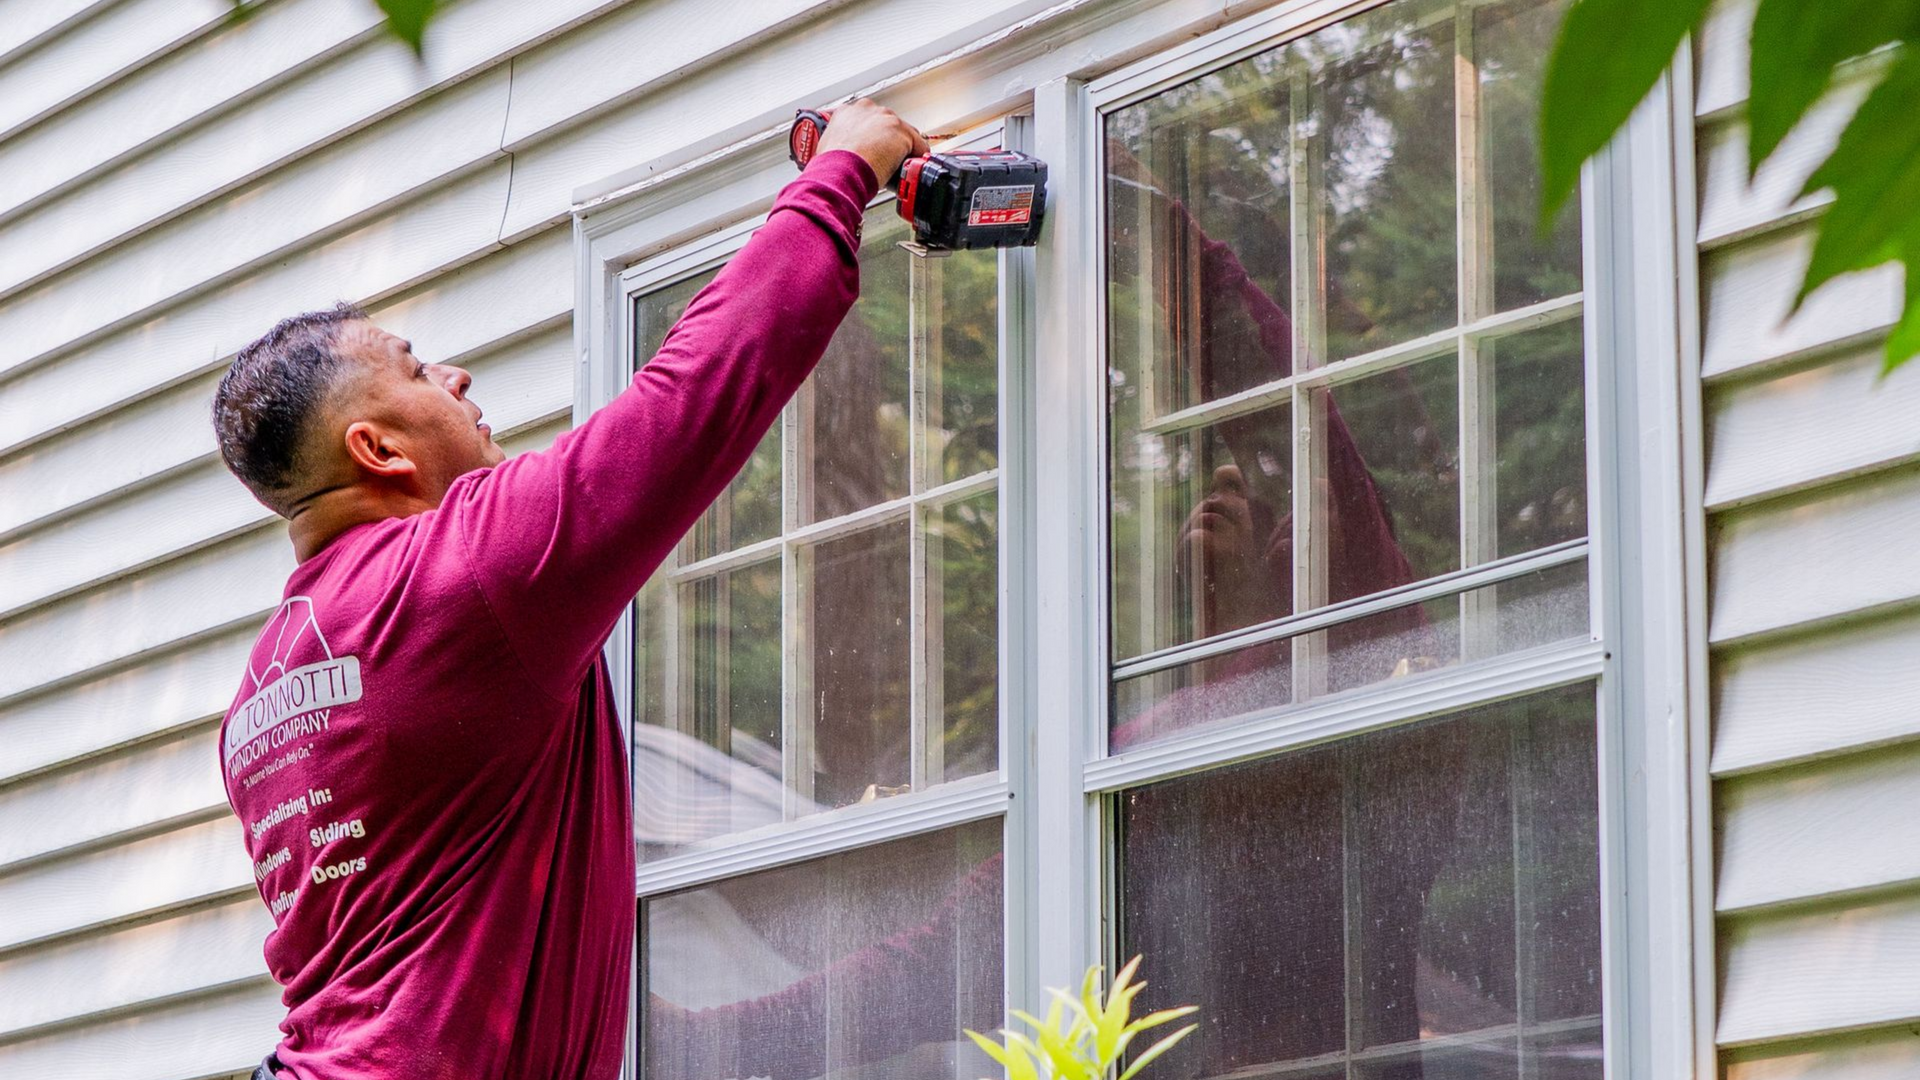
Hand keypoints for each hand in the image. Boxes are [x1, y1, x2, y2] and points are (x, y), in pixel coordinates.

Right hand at [814, 98, 928, 186]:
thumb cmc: (831, 166)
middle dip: (889, 142)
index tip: (873, 150)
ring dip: (902, 150)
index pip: (868, 121)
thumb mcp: (828, 149)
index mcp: (846, 112)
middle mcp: (867, 109)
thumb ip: (839, 144)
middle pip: (888, 125)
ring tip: (895, 167)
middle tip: (884, 160)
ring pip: (905, 134)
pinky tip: (908, 169)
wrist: (840, 171)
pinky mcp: (902, 130)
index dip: (873, 138)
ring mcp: (886, 118)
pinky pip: (920, 146)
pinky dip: (917, 159)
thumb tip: (843, 156)